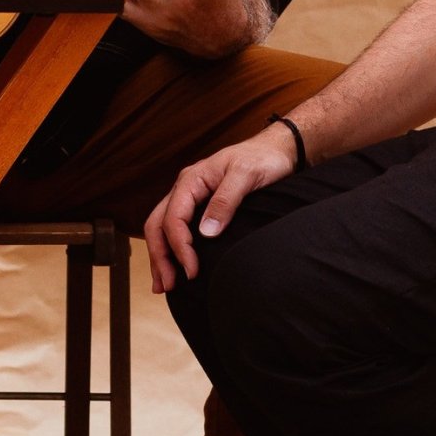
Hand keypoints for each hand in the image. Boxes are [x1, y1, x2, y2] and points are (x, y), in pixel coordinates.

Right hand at [143, 128, 297, 291]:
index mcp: (192, 179)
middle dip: (160, 256)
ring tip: (163, 284)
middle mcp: (185, 188)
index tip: (192, 270)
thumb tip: (206, 232)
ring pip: (162, 227)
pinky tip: (175, 265)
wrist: (276, 150)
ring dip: (160, 255)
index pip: (174, 218)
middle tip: (168, 286)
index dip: (179, 247)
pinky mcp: (199, 205)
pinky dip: (171, 248)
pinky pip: (176, 227)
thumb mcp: (246, 176)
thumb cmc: (262, 158)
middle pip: (158, 224)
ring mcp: (190, 197)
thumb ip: (225, 201)